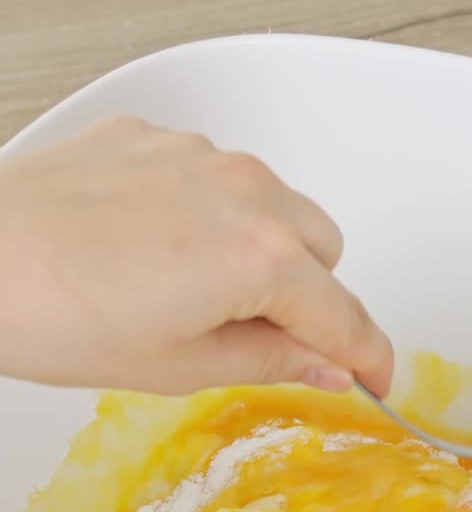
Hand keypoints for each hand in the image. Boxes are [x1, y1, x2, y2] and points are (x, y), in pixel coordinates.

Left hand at [0, 117, 392, 394]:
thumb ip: (269, 361)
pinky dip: (208, 213)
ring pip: (273, 205)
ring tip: (189, 291)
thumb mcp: (176, 366)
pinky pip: (215, 176)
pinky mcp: (155, 137)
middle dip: (306, 296)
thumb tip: (322, 365)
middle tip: (251, 336)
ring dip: (260, 249)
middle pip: (323, 250)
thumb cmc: (57, 314)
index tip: (375, 375)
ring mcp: (199, 154)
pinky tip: (152, 247)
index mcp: (262, 256)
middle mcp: (246, 190)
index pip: (345, 315)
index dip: (368, 355)